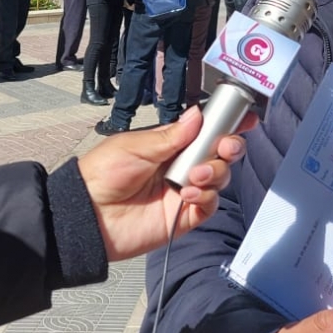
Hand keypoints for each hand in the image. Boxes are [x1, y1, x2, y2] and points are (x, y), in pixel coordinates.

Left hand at [76, 106, 253, 260]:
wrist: (87, 214)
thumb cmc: (102, 174)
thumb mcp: (136, 146)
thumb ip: (173, 135)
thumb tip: (198, 115)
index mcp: (170, 145)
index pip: (205, 132)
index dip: (226, 124)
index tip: (245, 117)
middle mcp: (181, 166)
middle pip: (220, 153)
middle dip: (229, 146)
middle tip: (224, 146)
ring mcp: (184, 190)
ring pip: (220, 177)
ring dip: (215, 172)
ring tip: (194, 176)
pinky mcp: (183, 216)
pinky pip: (210, 205)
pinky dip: (206, 196)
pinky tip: (189, 193)